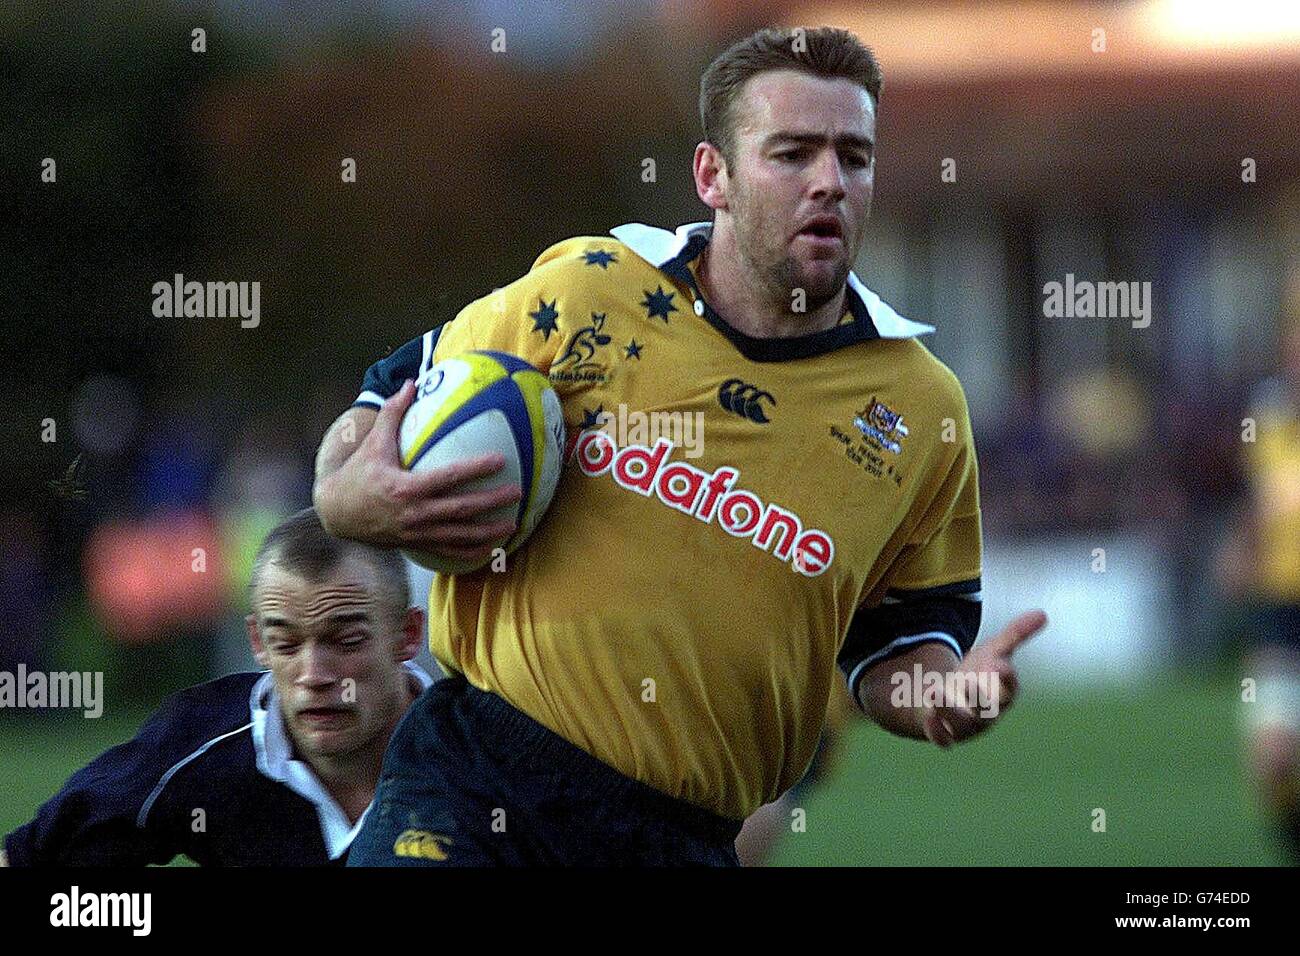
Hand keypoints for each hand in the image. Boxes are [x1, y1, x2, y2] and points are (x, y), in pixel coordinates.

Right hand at [315, 380, 521, 560]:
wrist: (336, 514)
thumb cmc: (358, 474)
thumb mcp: (373, 443)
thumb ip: (392, 413)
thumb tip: (411, 383)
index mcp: (405, 487)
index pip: (447, 477)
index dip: (475, 469)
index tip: (500, 460)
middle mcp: (413, 513)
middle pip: (461, 510)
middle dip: (491, 502)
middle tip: (518, 492)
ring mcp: (416, 533)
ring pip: (459, 536)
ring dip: (488, 531)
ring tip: (514, 523)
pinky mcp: (416, 546)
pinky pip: (448, 552)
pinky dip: (470, 553)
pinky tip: (490, 548)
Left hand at [922, 609, 1046, 747]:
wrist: (947, 698)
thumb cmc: (977, 675)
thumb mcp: (993, 651)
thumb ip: (1014, 635)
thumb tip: (1042, 613)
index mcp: (1001, 693)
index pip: (1009, 687)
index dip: (1005, 677)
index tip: (1000, 664)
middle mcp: (986, 712)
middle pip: (987, 709)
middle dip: (979, 696)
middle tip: (968, 682)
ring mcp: (966, 725)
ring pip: (962, 724)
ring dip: (948, 709)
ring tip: (934, 691)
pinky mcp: (945, 733)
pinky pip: (943, 739)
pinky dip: (936, 731)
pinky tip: (928, 716)